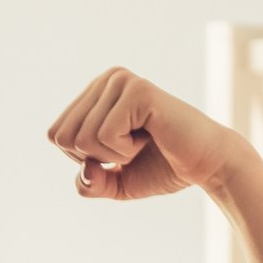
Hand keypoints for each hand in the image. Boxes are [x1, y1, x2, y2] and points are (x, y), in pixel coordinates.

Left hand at [46, 66, 245, 201]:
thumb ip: (88, 183)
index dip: (82, 158)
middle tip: (131, 149)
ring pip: (81, 138)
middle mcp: (106, 79)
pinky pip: (104, 135)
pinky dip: (125, 150)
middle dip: (94, 158)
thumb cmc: (162, 168)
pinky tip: (150, 136)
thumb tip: (85, 171)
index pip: (55, 134)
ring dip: (113, 155)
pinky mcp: (138, 90)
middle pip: (62, 136)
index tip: (117, 152)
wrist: (206, 165)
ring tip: (142, 141)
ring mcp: (121, 81)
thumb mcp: (113, 183)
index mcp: (95, 93)